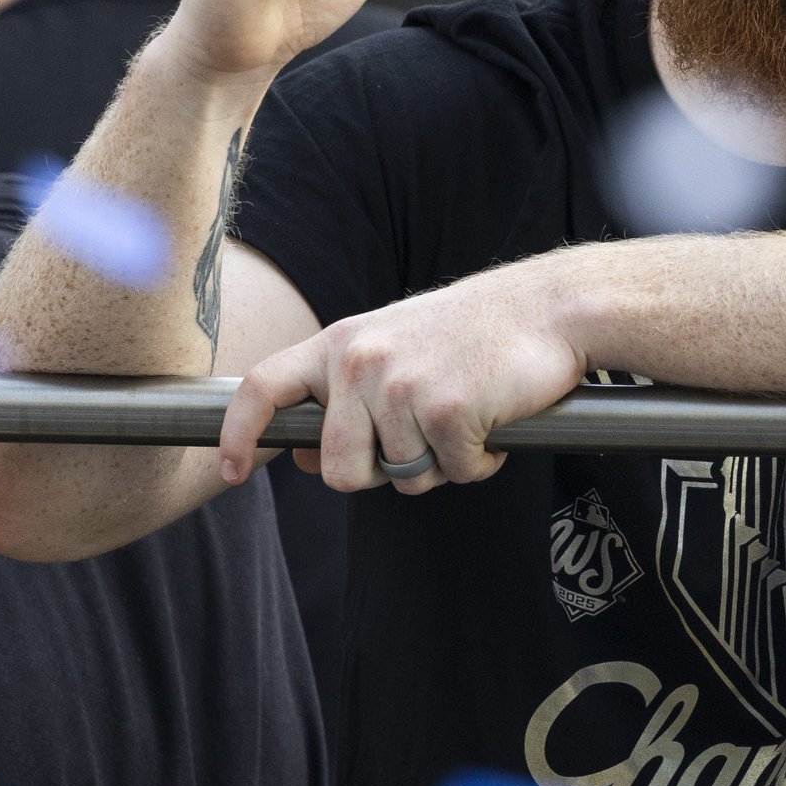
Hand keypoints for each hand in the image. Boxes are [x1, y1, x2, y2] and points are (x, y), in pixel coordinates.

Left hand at [216, 264, 586, 490]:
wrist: (553, 306)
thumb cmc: (478, 330)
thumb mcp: (395, 344)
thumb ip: (346, 393)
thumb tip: (305, 457)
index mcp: (342, 342)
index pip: (261, 388)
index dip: (237, 436)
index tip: (232, 472)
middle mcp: (361, 362)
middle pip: (340, 471)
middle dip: (383, 476)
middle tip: (423, 444)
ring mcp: (401, 386)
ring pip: (404, 479)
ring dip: (442, 464)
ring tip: (469, 417)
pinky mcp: (447, 409)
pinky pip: (455, 473)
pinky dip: (480, 461)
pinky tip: (495, 421)